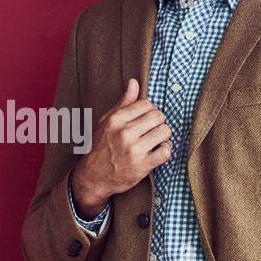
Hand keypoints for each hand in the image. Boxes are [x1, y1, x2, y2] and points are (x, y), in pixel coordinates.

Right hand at [70, 78, 169, 216]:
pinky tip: (156, 152)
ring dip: (163, 137)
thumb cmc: (101, 147)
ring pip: (165, 132)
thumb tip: (134, 83)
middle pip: (159, 116)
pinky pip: (166, 151)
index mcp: (116, 120)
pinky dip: (165, 151)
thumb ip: (123, 103)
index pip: (147, 104)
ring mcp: (134, 150)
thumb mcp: (107, 122)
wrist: (93, 177)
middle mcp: (125, 133)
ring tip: (154, 141)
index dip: (150, 111)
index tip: (145, 119)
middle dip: (158, 122)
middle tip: (151, 130)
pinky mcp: (142, 166)